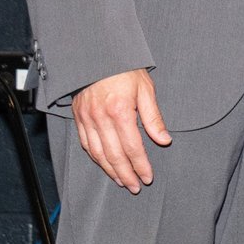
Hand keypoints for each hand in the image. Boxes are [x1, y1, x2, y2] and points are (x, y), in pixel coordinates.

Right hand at [72, 69, 169, 191]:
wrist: (96, 56)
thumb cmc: (124, 70)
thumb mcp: (145, 90)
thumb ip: (153, 117)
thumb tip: (164, 140)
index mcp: (119, 112)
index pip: (132, 147)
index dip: (140, 165)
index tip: (148, 177)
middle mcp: (100, 118)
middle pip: (114, 155)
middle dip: (125, 174)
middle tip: (135, 187)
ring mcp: (87, 119)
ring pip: (97, 153)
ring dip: (109, 170)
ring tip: (121, 181)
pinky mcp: (78, 117)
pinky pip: (85, 143)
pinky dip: (95, 158)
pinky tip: (104, 165)